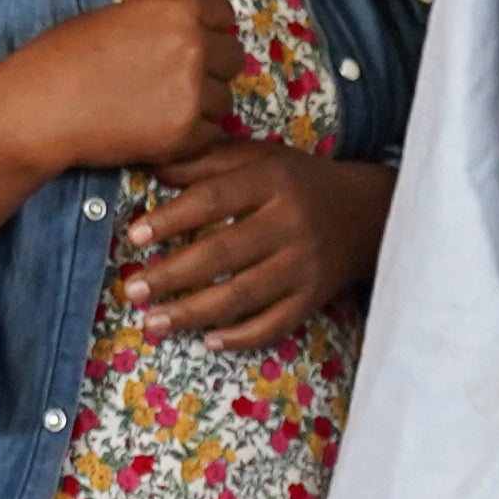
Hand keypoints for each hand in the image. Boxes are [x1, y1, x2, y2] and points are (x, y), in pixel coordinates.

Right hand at [0, 0, 243, 181]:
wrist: (39, 107)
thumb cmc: (63, 58)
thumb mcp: (116, 18)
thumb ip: (161, 23)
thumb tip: (189, 33)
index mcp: (176, 8)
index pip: (224, 14)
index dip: (212, 30)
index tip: (199, 42)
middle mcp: (193, 45)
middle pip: (233, 57)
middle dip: (213, 69)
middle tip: (180, 81)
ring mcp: (193, 92)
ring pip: (225, 100)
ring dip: (203, 106)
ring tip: (162, 109)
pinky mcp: (185, 134)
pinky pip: (211, 135)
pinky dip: (191, 138)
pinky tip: (157, 131)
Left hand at [122, 146, 391, 348]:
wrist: (366, 213)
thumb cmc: (300, 182)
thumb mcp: (261, 157)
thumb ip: (208, 161)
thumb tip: (153, 170)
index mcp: (272, 182)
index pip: (213, 200)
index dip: (171, 219)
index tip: (134, 236)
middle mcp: (289, 223)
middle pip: (222, 253)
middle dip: (171, 275)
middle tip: (132, 290)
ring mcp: (303, 265)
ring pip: (241, 295)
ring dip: (192, 312)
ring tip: (152, 323)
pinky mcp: (314, 297)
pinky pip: (274, 324)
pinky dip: (241, 336)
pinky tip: (208, 341)